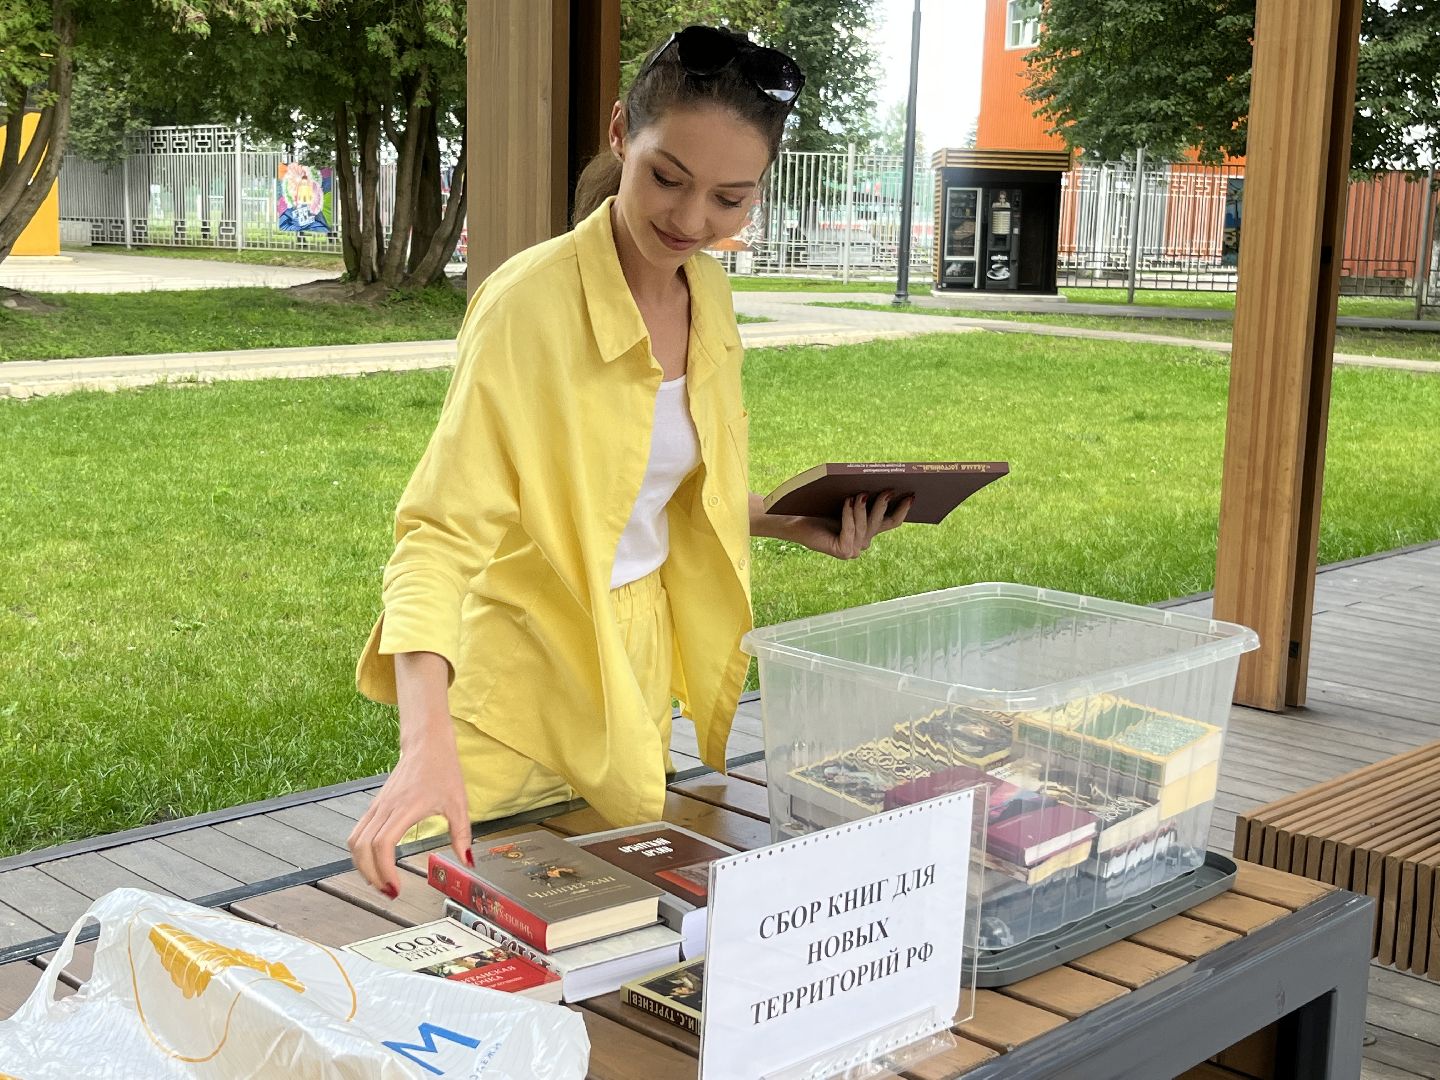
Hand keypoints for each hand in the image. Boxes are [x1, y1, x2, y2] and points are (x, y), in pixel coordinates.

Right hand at [347, 723, 471, 898]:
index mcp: (405, 808)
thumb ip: (461, 834)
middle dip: (371, 875)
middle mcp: (385, 808)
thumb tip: (468, 861)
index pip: (383, 844)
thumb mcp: (459, 802)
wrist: (427, 744)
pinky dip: (361, 852)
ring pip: (355, 840)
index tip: (396, 887)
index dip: (385, 870)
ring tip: (380, 882)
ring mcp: (377, 806)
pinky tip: (376, 864)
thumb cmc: (443, 769)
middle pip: (362, 847)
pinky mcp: (375, 806)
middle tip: (388, 892)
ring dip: (362, 865)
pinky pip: (358, 832)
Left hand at [788, 491, 912, 559]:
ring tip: (858, 492)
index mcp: (867, 530)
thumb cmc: (819, 507)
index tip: (911, 495)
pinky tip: (847, 501)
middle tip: (887, 489)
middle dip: (884, 505)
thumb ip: (865, 497)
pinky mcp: (843, 551)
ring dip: (862, 508)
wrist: (794, 519)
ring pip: (865, 526)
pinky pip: (850, 530)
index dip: (903, 509)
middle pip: (880, 522)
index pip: (892, 522)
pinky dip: (849, 515)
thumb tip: (885, 484)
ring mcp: (854, 549)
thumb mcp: (847, 499)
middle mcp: (863, 542)